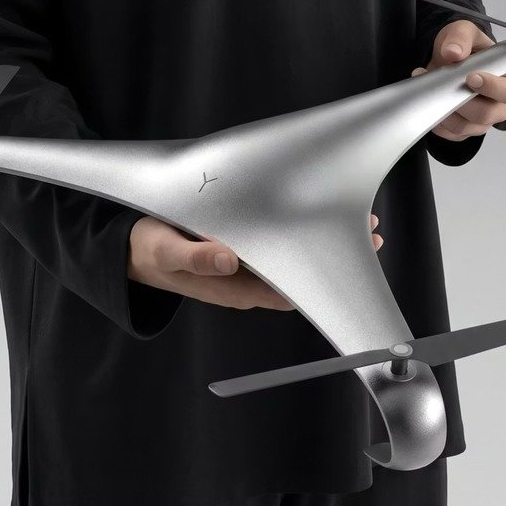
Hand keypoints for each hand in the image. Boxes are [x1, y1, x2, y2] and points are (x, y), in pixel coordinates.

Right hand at [128, 214, 383, 310]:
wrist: (133, 253)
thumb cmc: (150, 252)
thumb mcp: (165, 252)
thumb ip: (194, 258)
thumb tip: (226, 260)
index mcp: (234, 286)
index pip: (290, 289)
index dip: (323, 277)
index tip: (352, 255)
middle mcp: (247, 282)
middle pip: (302, 273)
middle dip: (335, 254)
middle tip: (372, 229)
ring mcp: (247, 268)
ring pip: (295, 259)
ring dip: (323, 242)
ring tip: (358, 219)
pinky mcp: (242, 252)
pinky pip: (280, 247)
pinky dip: (302, 234)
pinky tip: (315, 217)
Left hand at [412, 19, 505, 140]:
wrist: (448, 58)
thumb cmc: (466, 47)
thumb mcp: (463, 31)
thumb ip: (461, 37)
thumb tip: (453, 53)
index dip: (492, 87)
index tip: (471, 77)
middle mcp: (499, 104)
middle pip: (488, 115)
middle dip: (463, 102)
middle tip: (445, 86)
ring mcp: (481, 120)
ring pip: (466, 127)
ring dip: (445, 110)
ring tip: (431, 89)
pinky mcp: (463, 129)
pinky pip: (450, 134)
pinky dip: (437, 121)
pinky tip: (430, 103)